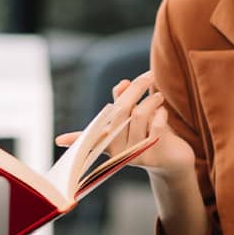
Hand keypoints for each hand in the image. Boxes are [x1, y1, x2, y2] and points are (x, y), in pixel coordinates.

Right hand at [56, 74, 194, 179]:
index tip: (59, 141)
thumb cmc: (152, 132)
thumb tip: (122, 84)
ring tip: (158, 96)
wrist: (174, 159)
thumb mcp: (136, 116)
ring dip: (152, 100)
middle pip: (121, 110)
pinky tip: (163, 111)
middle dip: (135, 89)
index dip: (74, 139)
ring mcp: (134, 153)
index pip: (90, 137)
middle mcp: (118, 149)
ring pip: (139, 115)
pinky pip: (156, 126)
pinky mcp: (153, 155)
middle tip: (148, 75)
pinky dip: (161, 113)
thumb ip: (126, 101)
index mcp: (109, 139)